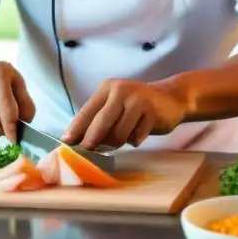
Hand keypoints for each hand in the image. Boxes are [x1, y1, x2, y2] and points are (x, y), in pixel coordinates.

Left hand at [62, 79, 185, 149]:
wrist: (171, 99)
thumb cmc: (136, 107)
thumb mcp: (115, 106)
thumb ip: (99, 119)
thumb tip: (78, 140)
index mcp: (107, 88)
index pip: (87, 110)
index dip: (76, 128)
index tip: (67, 142)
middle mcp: (120, 90)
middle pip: (101, 121)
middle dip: (92, 139)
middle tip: (87, 150)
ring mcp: (137, 99)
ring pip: (119, 132)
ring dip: (117, 142)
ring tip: (123, 138)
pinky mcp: (152, 112)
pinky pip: (136, 136)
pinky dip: (135, 140)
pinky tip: (140, 132)